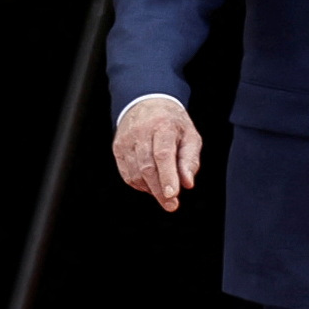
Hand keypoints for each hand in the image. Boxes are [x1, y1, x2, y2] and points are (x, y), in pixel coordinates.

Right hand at [112, 96, 201, 211]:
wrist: (146, 103)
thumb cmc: (172, 123)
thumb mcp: (190, 136)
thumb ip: (190, 160)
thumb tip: (187, 183)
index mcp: (162, 125)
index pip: (163, 154)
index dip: (167, 176)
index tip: (173, 195)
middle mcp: (141, 131)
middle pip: (147, 167)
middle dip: (160, 190)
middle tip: (171, 205)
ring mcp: (126, 140)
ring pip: (135, 173)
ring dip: (150, 188)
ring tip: (163, 190)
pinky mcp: (118, 148)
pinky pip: (127, 174)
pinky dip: (139, 184)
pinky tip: (150, 184)